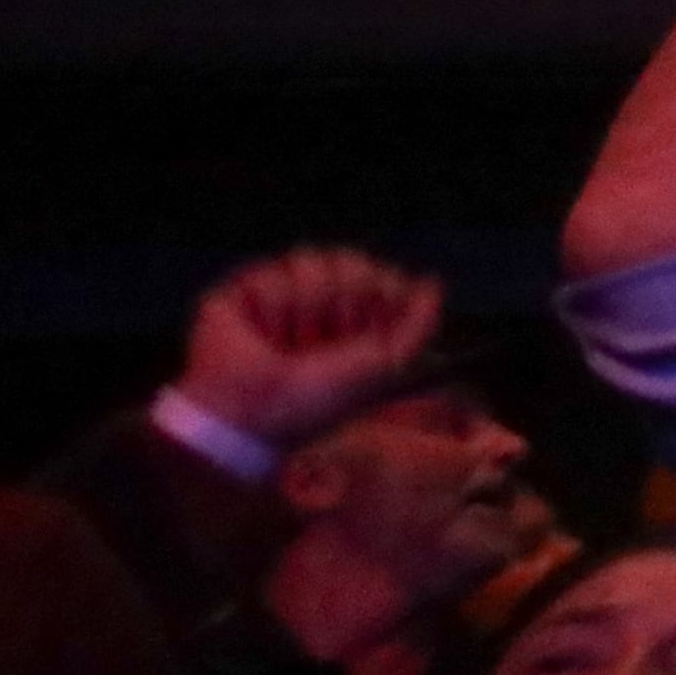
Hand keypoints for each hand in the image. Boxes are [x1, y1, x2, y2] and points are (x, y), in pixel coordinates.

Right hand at [173, 247, 444, 452]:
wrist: (256, 414)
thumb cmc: (320, 401)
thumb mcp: (385, 366)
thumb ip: (418, 325)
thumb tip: (431, 282)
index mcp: (354, 314)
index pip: (379, 274)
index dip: (376, 302)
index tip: (362, 339)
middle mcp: (320, 298)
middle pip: (349, 261)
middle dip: (342, 306)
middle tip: (323, 346)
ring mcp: (282, 290)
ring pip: (309, 260)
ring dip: (305, 312)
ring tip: (291, 345)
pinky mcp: (244, 289)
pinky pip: (270, 275)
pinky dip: (270, 314)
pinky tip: (262, 338)